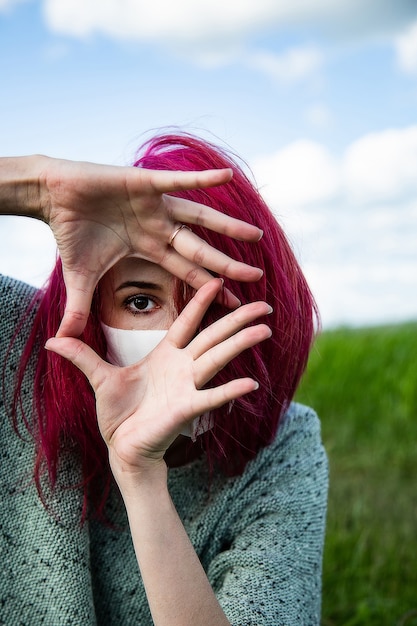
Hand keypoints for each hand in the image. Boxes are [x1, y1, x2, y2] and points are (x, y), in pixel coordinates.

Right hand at [38, 158, 262, 336]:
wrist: (52, 195)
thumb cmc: (70, 232)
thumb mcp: (80, 277)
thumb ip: (80, 308)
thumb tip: (63, 340)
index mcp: (150, 248)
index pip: (187, 271)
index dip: (210, 287)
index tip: (235, 301)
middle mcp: (159, 228)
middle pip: (201, 250)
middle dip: (227, 264)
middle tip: (258, 277)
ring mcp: (156, 205)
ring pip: (199, 217)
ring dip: (227, 226)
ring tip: (256, 234)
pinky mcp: (146, 182)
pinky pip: (179, 180)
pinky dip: (201, 179)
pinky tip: (226, 175)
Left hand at [45, 279, 271, 478]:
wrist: (122, 447)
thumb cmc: (118, 414)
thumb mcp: (99, 378)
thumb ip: (82, 355)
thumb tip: (52, 338)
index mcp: (165, 354)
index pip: (187, 321)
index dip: (201, 300)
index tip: (217, 279)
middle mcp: (182, 366)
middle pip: (213, 335)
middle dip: (237, 318)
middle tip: (263, 304)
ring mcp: (187, 386)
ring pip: (218, 358)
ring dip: (240, 344)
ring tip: (264, 329)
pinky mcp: (186, 409)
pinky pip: (211, 397)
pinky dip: (229, 391)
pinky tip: (251, 384)